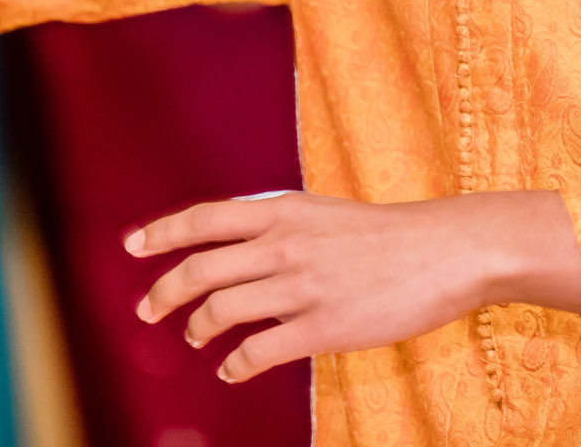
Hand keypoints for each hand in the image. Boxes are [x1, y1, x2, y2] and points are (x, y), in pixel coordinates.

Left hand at [127, 189, 580, 382]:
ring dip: (197, 329)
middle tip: (149, 312)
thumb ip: (280, 225)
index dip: (161, 234)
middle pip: (199, 270)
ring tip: (196, 338)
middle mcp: (284, 245)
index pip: (204, 220)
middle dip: (163, 294)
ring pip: (220, 312)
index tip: (131, 248)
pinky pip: (257, 352)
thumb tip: (238, 244)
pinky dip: (234, 365)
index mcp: (285, 211)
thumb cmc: (391, 234)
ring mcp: (301, 287)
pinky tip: (233, 369)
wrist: (448, 250)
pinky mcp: (322, 327)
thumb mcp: (326, 213)